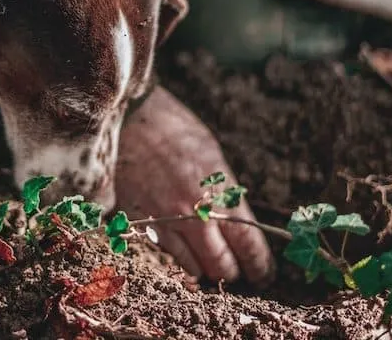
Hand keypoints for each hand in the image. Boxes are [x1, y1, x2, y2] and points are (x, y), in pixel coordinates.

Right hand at [115, 87, 274, 284]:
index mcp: (220, 193)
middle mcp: (196, 213)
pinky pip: (165, 256)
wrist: (128, 118)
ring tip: (208, 263)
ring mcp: (166, 221)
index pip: (249, 245)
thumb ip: (225, 193)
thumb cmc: (173, 129)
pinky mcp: (141, 223)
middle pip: (222, 265)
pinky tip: (182, 250)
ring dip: (205, 269)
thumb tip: (238, 223)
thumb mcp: (212, 156)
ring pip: (194, 268)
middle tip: (237, 271)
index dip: (259, 266)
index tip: (262, 273)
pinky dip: (177, 258)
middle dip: (233, 272)